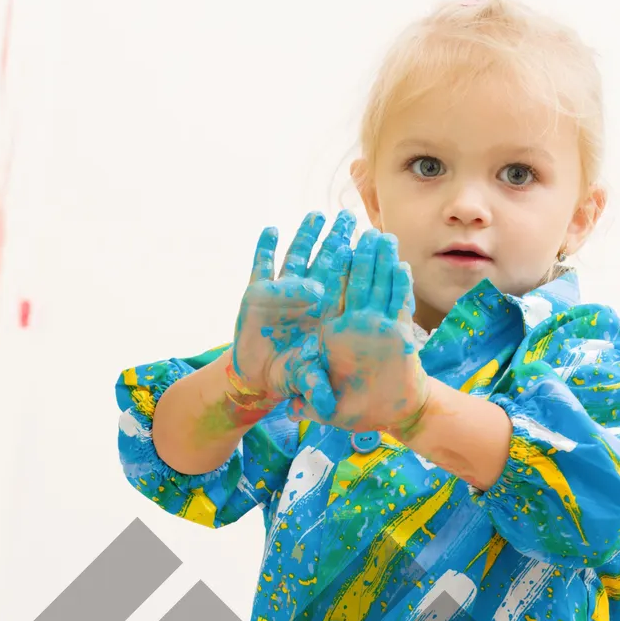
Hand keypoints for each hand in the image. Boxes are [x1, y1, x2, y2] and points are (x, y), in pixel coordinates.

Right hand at [227, 210, 353, 421]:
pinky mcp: (255, 293)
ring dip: (305, 237)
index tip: (364, 244)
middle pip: (323, 263)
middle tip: (349, 219)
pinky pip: (261, 266)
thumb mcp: (302, 381)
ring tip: (316, 216)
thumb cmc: (287, 375)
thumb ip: (314, 386)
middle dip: (335, 240)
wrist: (259, 375)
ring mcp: (280, 293)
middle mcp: (304, 299)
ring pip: (296, 258)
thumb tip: (326, 404)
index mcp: (321, 315)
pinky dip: (264, 249)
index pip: (340, 285)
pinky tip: (271, 231)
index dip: (351, 265)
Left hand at [295, 229, 429, 435]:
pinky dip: (400, 287)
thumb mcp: (324, 403)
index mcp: (332, 331)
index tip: (328, 244)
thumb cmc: (355, 409)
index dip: (328, 268)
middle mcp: (354, 323)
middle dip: (357, 254)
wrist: (387, 415)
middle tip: (356, 224)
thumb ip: (309, 394)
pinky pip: (399, 306)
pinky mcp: (399, 334)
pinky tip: (402, 267)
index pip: (327, 293)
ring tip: (384, 237)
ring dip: (382, 262)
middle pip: (354, 281)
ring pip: (379, 287)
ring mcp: (377, 326)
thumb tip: (288, 405)